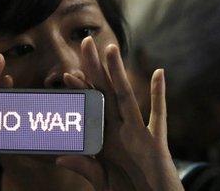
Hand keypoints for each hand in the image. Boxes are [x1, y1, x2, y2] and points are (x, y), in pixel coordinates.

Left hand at [56, 37, 183, 190]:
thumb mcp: (102, 181)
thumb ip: (86, 166)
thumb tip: (61, 157)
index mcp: (107, 139)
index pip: (91, 108)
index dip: (81, 90)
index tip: (68, 72)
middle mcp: (121, 131)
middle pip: (105, 93)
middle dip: (95, 68)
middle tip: (85, 42)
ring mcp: (139, 134)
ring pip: (126, 97)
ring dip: (118, 73)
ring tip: (111, 49)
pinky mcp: (157, 144)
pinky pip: (158, 117)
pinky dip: (159, 96)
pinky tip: (158, 73)